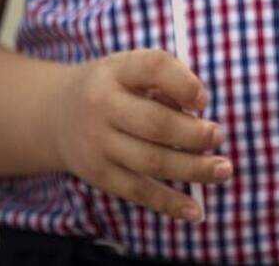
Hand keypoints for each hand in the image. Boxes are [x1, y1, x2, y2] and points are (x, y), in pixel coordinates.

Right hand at [49, 49, 229, 221]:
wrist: (56, 114)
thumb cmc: (113, 88)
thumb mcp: (130, 70)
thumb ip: (165, 80)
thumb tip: (198, 109)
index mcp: (116, 70)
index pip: (154, 67)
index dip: (184, 83)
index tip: (203, 100)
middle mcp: (102, 105)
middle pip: (155, 123)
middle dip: (194, 134)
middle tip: (218, 136)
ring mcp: (98, 143)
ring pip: (152, 161)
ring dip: (193, 169)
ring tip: (222, 169)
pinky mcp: (99, 174)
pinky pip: (138, 191)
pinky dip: (169, 203)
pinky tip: (195, 211)